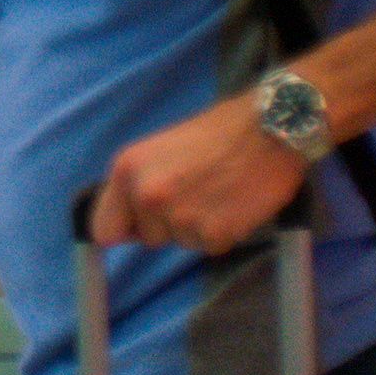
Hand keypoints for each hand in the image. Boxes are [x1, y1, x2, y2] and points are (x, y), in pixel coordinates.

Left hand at [92, 94, 309, 253]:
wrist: (272, 127)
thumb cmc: (220, 133)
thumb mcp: (160, 150)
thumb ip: (138, 186)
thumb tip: (124, 228)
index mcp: (127, 169)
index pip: (104, 229)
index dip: (126, 228)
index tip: (140, 227)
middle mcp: (147, 195)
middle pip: (148, 239)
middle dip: (169, 225)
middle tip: (198, 193)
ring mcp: (181, 216)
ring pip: (182, 243)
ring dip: (199, 227)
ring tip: (220, 193)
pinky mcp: (214, 233)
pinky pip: (212, 247)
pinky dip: (225, 232)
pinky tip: (236, 203)